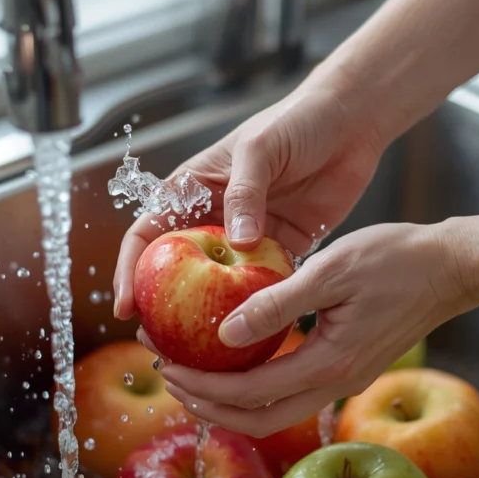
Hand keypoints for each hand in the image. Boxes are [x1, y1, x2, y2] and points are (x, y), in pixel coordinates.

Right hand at [112, 80, 384, 319]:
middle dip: (163, 309)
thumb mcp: (261, 148)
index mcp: (194, 190)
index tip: (127, 307)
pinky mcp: (283, 250)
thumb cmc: (297, 121)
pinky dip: (257, 310)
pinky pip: (264, 286)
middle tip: (158, 344)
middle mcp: (215, 219)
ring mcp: (248, 238)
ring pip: (218, 287)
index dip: (130, 271)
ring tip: (198, 355)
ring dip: (207, 318)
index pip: (147, 235)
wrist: (351, 122)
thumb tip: (236, 241)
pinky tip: (252, 339)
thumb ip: (246, 191)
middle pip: (177, 272)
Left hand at [149, 222, 477, 436]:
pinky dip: (255, 384)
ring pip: (275, 410)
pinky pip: (292, 390)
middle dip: (207, 406)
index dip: (202, 387)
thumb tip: (223, 332)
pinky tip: (236, 355)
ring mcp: (344, 379)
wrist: (454, 268)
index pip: (250, 395)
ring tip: (192, 373)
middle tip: (167, 376)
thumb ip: (277, 303)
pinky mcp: (348, 366)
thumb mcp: (332, 270)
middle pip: (258, 420)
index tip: (166, 365)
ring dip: (229, 399)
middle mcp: (336, 383)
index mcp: (329, 363)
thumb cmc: (398, 258)